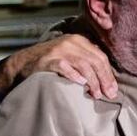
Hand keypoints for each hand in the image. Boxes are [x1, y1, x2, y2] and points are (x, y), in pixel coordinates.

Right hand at [0, 34, 117, 98]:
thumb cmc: (51, 64)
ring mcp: (58, 50)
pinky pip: (64, 66)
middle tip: (108, 94)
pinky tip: (80, 84)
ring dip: (92, 81)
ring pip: (83, 64)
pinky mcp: (48, 59)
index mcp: (79, 41)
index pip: (100, 57)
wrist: (22, 63)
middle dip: (104, 79)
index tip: (113, 90)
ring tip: (96, 94)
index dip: (109, 74)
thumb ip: (87, 63)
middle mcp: (70, 42)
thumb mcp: (71, 57)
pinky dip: (74, 75)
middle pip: (94, 61)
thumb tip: (108, 82)